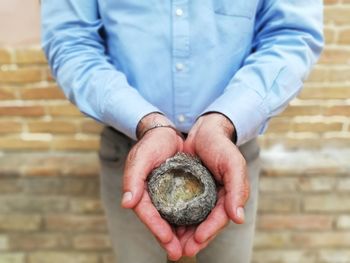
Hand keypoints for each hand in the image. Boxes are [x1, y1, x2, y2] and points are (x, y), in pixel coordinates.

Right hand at [121, 113, 183, 260]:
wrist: (165, 134)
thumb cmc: (151, 144)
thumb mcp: (141, 157)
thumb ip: (133, 179)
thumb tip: (127, 203)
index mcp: (141, 191)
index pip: (147, 213)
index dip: (156, 228)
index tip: (167, 240)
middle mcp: (152, 197)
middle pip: (160, 222)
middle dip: (168, 239)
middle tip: (179, 253)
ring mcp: (165, 195)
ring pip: (172, 219)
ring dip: (179, 235)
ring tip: (190, 248)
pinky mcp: (177, 192)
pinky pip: (182, 209)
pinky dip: (187, 220)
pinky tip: (197, 230)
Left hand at [182, 113, 249, 255]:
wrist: (205, 130)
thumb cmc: (222, 146)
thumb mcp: (233, 164)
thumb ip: (237, 190)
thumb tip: (238, 218)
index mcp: (229, 196)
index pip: (220, 218)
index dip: (209, 231)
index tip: (196, 240)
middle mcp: (216, 199)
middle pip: (206, 224)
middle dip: (195, 239)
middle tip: (181, 251)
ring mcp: (202, 195)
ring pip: (194, 219)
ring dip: (185, 234)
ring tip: (172, 246)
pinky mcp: (190, 190)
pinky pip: (184, 208)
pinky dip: (177, 218)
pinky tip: (168, 227)